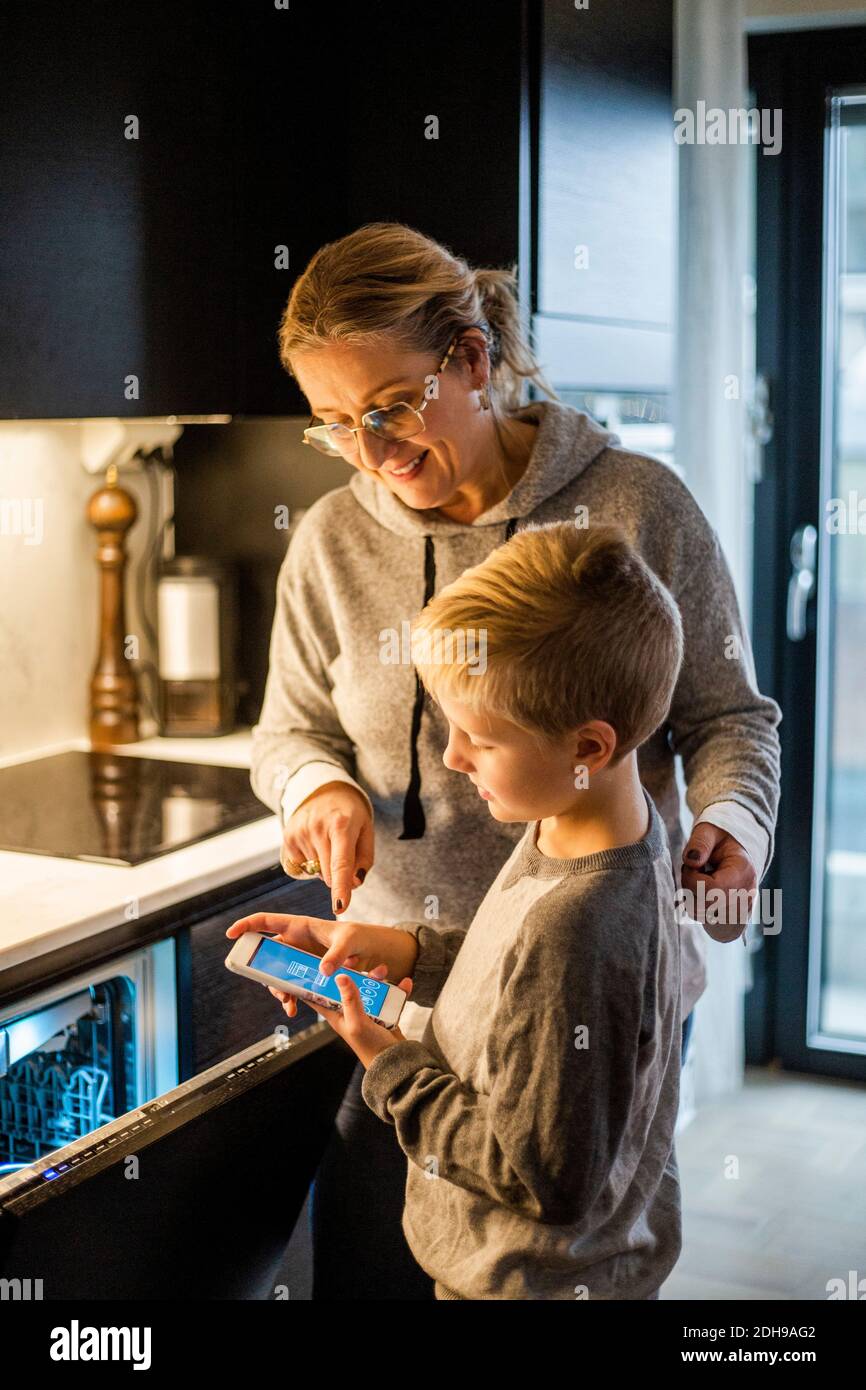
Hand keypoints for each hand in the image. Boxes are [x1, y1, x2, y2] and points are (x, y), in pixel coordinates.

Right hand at [225, 912, 418, 989]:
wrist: (376, 953)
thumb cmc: (361, 936)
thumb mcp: (351, 940)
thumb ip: (338, 954)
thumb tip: (322, 971)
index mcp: (301, 925)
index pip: (267, 921)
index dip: (247, 925)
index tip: (230, 934)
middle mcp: (297, 941)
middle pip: (268, 954)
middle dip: (264, 973)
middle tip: (274, 990)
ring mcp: (301, 957)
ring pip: (278, 973)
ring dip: (278, 989)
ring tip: (289, 1004)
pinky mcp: (309, 973)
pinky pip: (292, 984)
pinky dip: (291, 997)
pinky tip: (295, 1009)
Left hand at [269, 963, 413, 1068]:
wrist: (395, 1063)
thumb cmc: (371, 1048)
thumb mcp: (356, 1022)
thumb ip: (349, 999)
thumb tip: (340, 975)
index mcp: (336, 1014)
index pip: (316, 996)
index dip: (310, 981)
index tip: (308, 963)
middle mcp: (350, 1010)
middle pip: (346, 985)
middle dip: (353, 971)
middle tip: (357, 960)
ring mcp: (368, 1011)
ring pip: (369, 987)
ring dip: (378, 978)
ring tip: (384, 971)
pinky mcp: (384, 1012)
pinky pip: (390, 996)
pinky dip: (398, 989)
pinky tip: (405, 983)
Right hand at [281, 782, 373, 916]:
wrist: (323, 791)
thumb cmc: (351, 815)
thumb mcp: (366, 831)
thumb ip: (364, 860)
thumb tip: (352, 885)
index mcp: (341, 825)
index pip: (341, 863)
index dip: (341, 887)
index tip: (340, 907)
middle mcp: (317, 828)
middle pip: (328, 874)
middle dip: (339, 876)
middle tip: (343, 854)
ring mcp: (299, 833)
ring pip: (316, 872)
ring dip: (325, 867)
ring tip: (328, 843)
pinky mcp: (287, 839)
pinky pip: (303, 867)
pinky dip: (312, 863)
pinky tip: (315, 844)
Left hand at [681, 823, 757, 943]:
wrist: (735, 850)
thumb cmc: (719, 839)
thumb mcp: (708, 831)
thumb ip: (700, 842)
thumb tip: (691, 861)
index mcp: (743, 871)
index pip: (712, 890)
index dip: (691, 880)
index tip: (691, 866)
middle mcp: (746, 894)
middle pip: (706, 907)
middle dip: (690, 889)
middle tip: (693, 872)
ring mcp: (742, 908)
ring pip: (704, 917)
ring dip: (693, 900)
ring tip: (699, 881)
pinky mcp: (734, 917)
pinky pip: (709, 922)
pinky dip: (699, 909)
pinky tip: (702, 893)